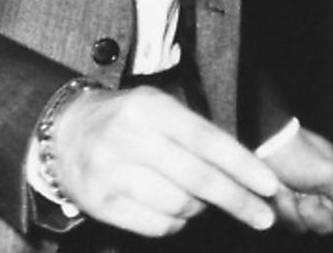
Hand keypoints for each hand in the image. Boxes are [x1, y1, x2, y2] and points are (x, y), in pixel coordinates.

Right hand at [48, 86, 280, 236]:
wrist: (63, 133)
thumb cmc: (125, 122)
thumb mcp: (158, 110)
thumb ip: (198, 135)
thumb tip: (250, 175)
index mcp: (147, 108)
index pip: (205, 139)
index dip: (242, 165)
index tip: (269, 186)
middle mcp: (127, 137)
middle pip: (197, 179)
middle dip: (238, 201)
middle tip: (263, 217)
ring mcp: (110, 171)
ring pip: (180, 206)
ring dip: (199, 210)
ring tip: (197, 202)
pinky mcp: (100, 201)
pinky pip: (156, 225)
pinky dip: (174, 223)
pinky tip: (170, 210)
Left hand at [261, 126, 332, 240]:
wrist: (260, 142)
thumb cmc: (297, 151)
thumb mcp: (329, 173)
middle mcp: (325, 195)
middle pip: (332, 227)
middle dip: (318, 214)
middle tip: (308, 196)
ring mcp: (302, 202)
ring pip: (307, 228)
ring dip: (297, 210)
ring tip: (289, 190)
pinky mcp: (282, 207)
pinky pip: (287, 222)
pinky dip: (282, 208)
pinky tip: (278, 192)